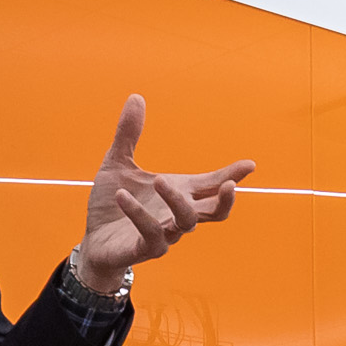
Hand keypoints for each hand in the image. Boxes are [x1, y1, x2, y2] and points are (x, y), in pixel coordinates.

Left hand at [75, 96, 249, 296]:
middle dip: (226, 200)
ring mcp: (166, 234)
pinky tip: (122, 196)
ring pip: (186, 221)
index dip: (232, 175)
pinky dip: (139, 214)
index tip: (250, 164)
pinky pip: (151, 233)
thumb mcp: (117, 163)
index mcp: (179, 193)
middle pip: (216, 212)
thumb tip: (136, 96)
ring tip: (159, 179)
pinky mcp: (146, 248)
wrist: (94, 239)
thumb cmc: (112, 204)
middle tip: (229, 184)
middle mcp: (177, 215)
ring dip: (176, 199)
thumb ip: (129, 134)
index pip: (211, 184)